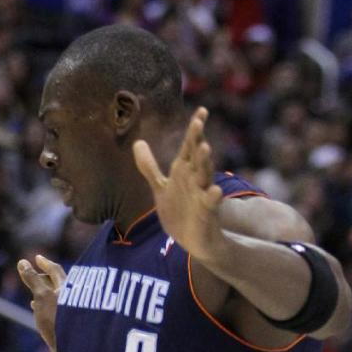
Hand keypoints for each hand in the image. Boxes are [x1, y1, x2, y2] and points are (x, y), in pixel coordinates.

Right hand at [17, 254, 64, 351]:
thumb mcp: (42, 296)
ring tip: (33, 294)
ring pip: (56, 297)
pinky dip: (46, 306)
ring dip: (44, 293)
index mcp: (68, 287)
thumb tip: (22, 262)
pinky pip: (56, 309)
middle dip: (44, 278)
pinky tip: (38, 310)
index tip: (37, 257)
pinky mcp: (68, 323)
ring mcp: (71, 310)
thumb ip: (33, 279)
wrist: (74, 347)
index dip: (45, 263)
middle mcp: (72, 296)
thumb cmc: (58, 320)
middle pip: (56, 283)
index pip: (55, 270)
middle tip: (34, 274)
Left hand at [133, 107, 225, 263]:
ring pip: (205, 175)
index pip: (189, 146)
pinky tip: (214, 190)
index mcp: (184, 171)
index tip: (201, 111)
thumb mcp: (161, 188)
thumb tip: (137, 142)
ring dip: (205, 162)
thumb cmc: (179, 212)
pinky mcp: (207, 212)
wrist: (192, 240)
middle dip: (197, 141)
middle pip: (197, 156)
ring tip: (205, 148)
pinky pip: (211, 203)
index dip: (193, 130)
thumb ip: (149, 167)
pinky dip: (213, 196)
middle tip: (198, 122)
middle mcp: (195, 179)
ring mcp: (202, 194)